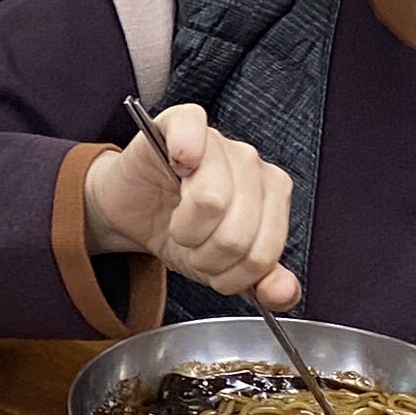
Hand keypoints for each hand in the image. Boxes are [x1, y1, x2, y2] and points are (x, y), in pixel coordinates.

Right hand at [82, 103, 297, 308]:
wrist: (134, 208)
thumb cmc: (181, 229)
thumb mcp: (223, 269)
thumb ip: (261, 282)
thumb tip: (281, 291)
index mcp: (272, 195)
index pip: (263, 254)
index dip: (229, 275)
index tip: (213, 267)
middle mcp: (252, 164)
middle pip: (236, 234)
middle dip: (203, 256)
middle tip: (190, 244)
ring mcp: (219, 142)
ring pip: (213, 201)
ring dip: (184, 230)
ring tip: (178, 222)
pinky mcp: (182, 123)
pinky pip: (193, 132)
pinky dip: (183, 152)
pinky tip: (177, 165)